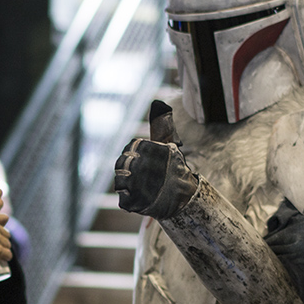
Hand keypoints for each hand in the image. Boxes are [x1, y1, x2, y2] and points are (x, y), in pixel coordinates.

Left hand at [114, 100, 197, 218]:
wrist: (183, 196)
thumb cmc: (173, 169)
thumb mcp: (168, 144)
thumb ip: (161, 125)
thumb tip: (158, 103)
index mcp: (145, 147)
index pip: (130, 148)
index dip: (136, 155)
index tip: (145, 160)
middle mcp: (138, 164)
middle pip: (121, 164)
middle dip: (131, 169)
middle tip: (144, 175)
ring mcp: (134, 184)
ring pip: (119, 181)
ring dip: (129, 184)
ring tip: (143, 186)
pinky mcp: (131, 201)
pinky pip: (123, 198)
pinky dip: (130, 198)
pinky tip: (141, 196)